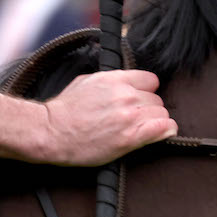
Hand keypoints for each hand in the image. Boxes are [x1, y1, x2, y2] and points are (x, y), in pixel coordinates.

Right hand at [0, 70, 177, 164]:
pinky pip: (164, 128)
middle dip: (149, 109)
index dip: (147, 92)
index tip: (140, 101)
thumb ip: (111, 80)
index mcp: (116, 80)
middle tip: (134, 119)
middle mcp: (126, 95)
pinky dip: (165, 131)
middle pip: (157, 100)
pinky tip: (161, 133)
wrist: (50, 132)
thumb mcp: (86, 81)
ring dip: (154, 122)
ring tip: (140, 129)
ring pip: (162, 114)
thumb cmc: (64, 109)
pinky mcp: (130, 137)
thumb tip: (125, 80)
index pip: (151, 81)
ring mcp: (129, 116)